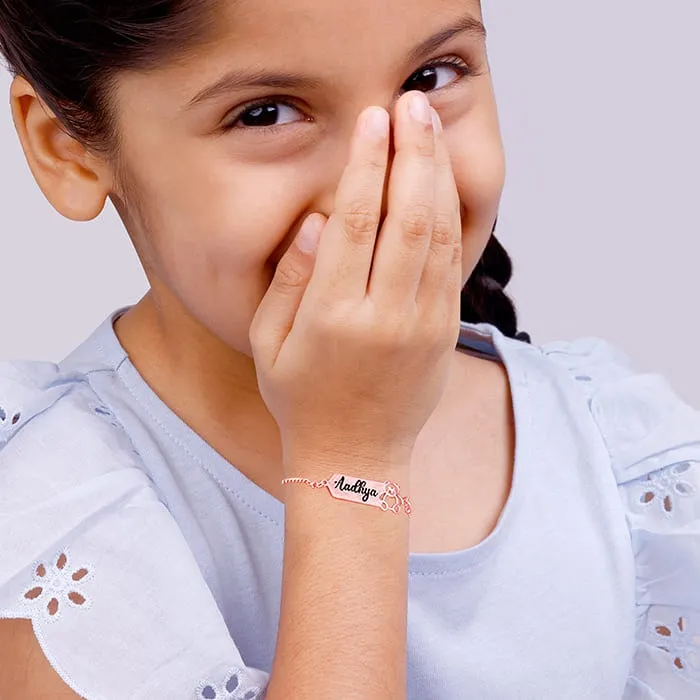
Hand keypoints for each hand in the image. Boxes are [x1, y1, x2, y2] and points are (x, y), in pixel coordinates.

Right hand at [249, 91, 462, 470]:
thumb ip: (290, 278)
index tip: (372, 120)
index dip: (366, 164)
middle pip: (408, 216)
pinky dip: (452, 216)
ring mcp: (424, 325)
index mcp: (334, 316)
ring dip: (438, 175)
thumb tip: (315, 220)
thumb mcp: (269, 343)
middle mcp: (385, 316)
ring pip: (441, 234)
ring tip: (431, 129)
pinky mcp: (445, 332)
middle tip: (411, 105)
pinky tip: (443, 183)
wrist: (355, 458)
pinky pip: (454, 263)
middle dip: (413, 152)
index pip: (354, 221)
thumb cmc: (302, 399)